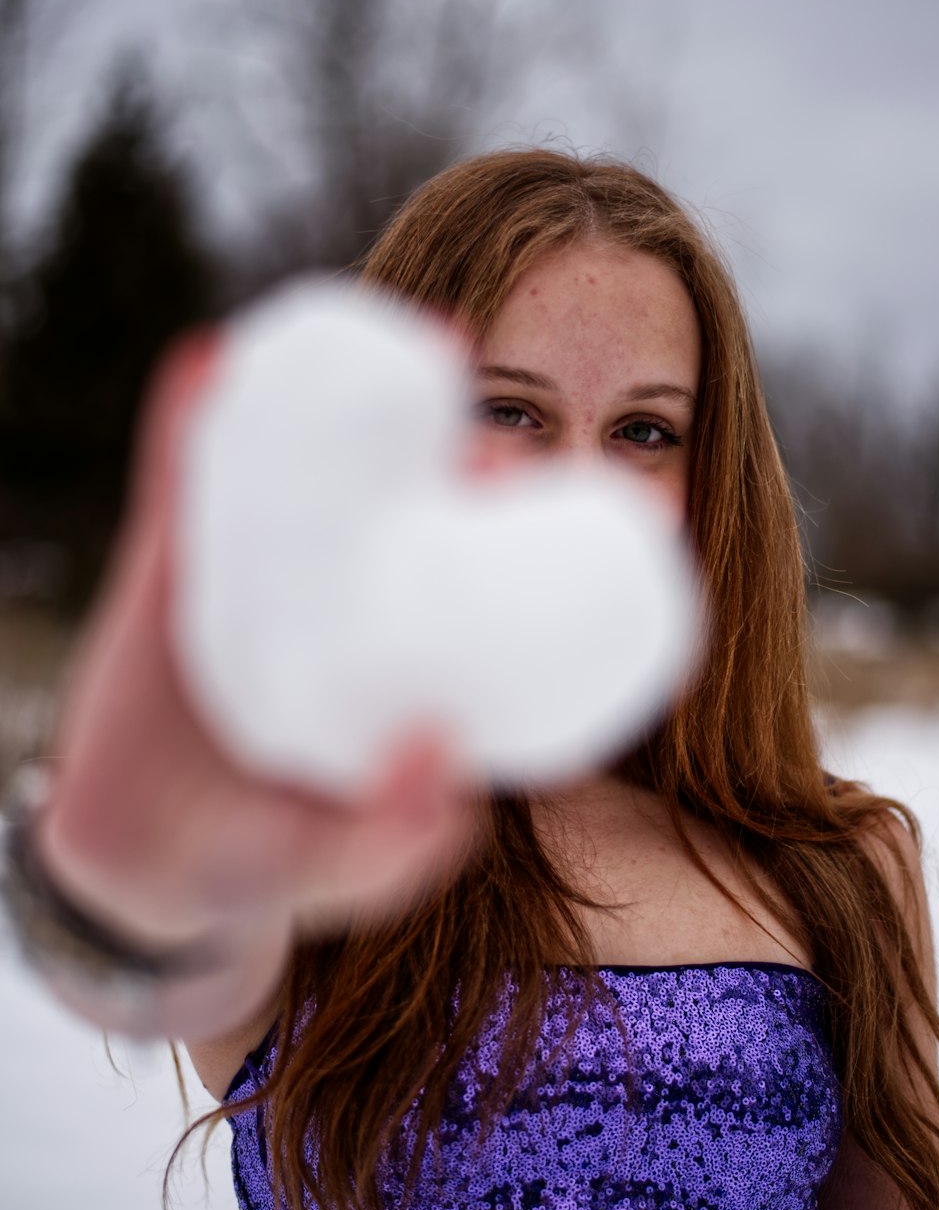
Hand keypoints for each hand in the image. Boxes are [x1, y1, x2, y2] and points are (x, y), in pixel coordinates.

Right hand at [34, 334, 478, 964]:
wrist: (143, 873)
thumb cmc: (267, 867)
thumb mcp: (350, 869)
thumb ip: (398, 837)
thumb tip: (441, 744)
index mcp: (388, 658)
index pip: (448, 571)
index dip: (492, 516)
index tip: (524, 473)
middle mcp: (328, 607)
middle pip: (379, 501)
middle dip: (423, 436)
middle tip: (461, 374)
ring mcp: (247, 583)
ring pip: (283, 476)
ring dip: (314, 402)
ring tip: (361, 337)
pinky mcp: (167, 580)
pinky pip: (175, 493)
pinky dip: (186, 429)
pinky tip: (208, 366)